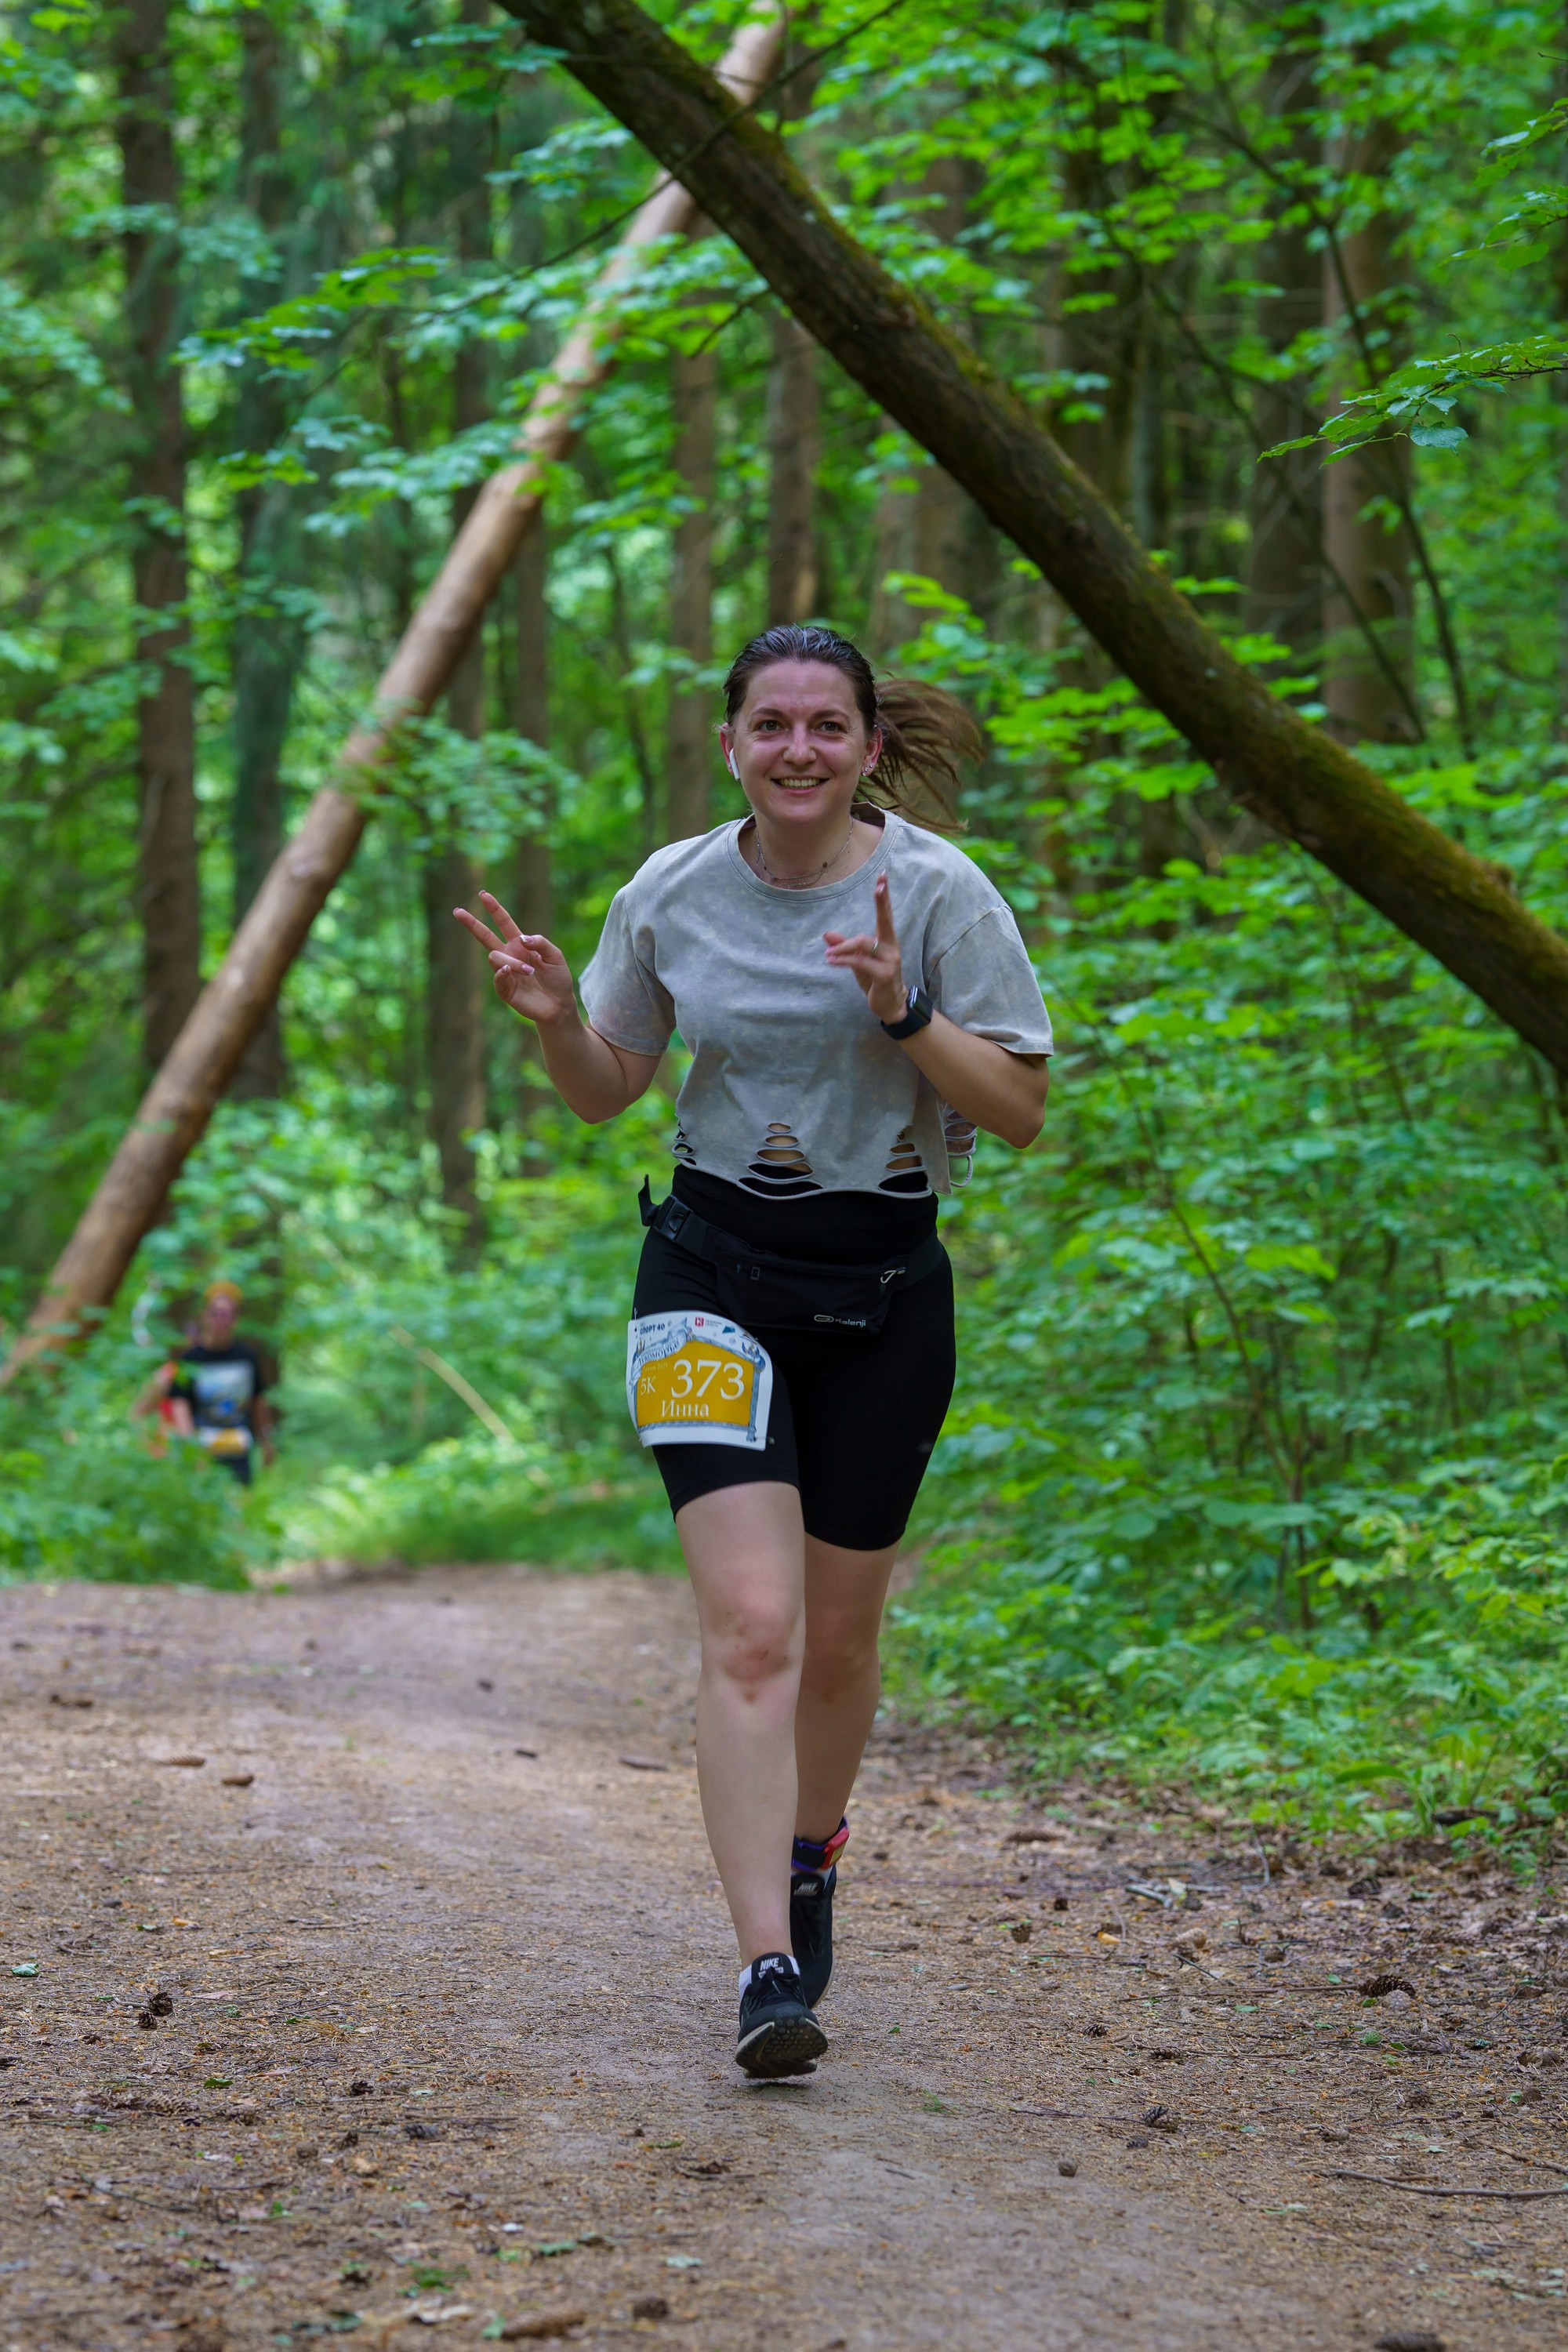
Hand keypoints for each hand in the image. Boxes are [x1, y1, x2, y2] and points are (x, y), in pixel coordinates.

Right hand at [453, 890, 576, 1027]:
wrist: (560, 1005)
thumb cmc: (558, 979)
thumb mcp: (555, 956)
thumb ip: (541, 943)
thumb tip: (521, 938)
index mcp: (520, 944)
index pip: (504, 922)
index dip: (494, 909)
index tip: (483, 894)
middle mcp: (509, 955)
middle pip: (485, 936)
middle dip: (472, 923)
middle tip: (457, 911)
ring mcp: (505, 972)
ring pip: (495, 958)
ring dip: (512, 962)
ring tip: (530, 971)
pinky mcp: (505, 989)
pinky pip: (497, 978)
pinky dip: (501, 973)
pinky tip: (508, 971)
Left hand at [823, 873, 908, 1025]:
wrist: (891, 1006)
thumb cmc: (876, 981)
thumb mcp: (858, 962)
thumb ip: (844, 947)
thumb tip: (827, 934)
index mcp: (887, 942)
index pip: (885, 915)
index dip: (884, 897)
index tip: (883, 878)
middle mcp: (891, 948)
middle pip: (884, 921)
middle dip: (882, 902)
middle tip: (879, 885)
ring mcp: (890, 961)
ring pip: (863, 944)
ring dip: (843, 946)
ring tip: (828, 953)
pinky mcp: (884, 975)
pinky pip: (859, 962)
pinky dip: (843, 960)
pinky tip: (831, 960)